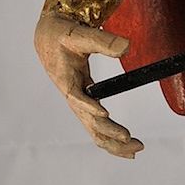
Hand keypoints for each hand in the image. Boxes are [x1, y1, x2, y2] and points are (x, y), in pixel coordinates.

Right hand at [34, 11, 143, 157]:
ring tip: (136, 149)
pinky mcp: (84, 103)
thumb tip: (126, 47)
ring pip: (93, 129)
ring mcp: (78, 102)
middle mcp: (71, 95)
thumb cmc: (61, 34)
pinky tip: (126, 143)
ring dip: (113, 142)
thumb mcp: (79, 34)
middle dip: (109, 133)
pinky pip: (96, 125)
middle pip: (88, 122)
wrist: (49, 38)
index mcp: (65, 79)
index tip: (104, 114)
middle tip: (131, 139)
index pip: (76, 97)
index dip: (88, 106)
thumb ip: (103, 41)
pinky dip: (110, 136)